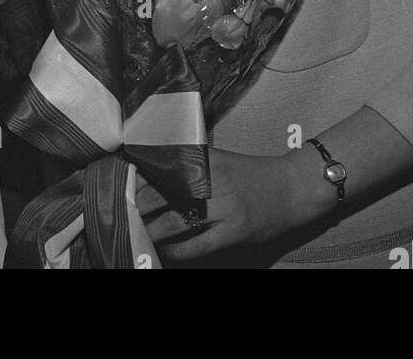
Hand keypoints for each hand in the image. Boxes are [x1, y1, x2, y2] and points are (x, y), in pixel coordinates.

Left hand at [135, 147, 309, 261]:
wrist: (291, 189)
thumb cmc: (251, 175)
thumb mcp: (220, 161)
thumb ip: (192, 165)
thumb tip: (156, 170)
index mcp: (205, 160)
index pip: (163, 167)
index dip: (139, 177)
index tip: (121, 182)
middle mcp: (211, 182)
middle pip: (163, 194)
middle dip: (139, 205)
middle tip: (122, 211)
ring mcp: (223, 208)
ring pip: (175, 222)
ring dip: (152, 230)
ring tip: (135, 233)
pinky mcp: (233, 232)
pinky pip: (197, 246)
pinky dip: (177, 251)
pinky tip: (165, 252)